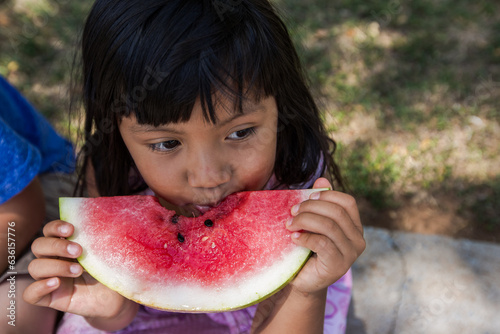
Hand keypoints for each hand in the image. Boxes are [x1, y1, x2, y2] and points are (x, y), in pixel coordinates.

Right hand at [23, 220, 137, 328]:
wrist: (117, 298)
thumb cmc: (111, 271)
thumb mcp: (108, 254)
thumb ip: (101, 241)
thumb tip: (105, 226)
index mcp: (66, 245)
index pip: (49, 230)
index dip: (55, 227)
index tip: (72, 229)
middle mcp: (55, 259)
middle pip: (38, 246)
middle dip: (57, 246)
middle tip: (79, 251)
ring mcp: (51, 278)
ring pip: (35, 267)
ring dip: (55, 266)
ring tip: (79, 271)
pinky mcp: (50, 297)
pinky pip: (30, 293)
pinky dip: (39, 287)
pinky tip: (56, 283)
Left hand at [287, 177, 365, 293]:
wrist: (301, 279)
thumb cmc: (307, 247)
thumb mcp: (312, 222)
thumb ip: (319, 202)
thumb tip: (322, 178)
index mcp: (355, 226)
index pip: (348, 202)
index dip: (328, 195)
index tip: (308, 196)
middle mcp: (358, 240)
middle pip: (336, 213)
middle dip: (311, 207)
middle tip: (292, 211)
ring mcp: (350, 254)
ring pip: (329, 226)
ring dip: (305, 221)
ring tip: (289, 224)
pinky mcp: (338, 266)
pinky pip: (322, 243)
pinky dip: (305, 237)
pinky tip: (294, 238)